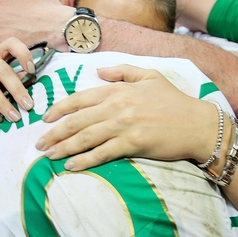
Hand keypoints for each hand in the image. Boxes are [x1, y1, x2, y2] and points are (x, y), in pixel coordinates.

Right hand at [0, 38, 35, 122]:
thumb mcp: (0, 85)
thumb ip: (13, 81)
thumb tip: (30, 82)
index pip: (11, 43)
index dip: (23, 54)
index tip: (32, 71)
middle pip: (1, 69)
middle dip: (17, 89)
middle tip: (28, 106)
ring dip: (3, 103)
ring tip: (14, 116)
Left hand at [37, 65, 217, 170]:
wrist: (197, 124)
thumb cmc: (175, 101)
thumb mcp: (150, 76)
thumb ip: (122, 71)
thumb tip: (99, 70)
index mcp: (118, 90)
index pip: (80, 98)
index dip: (59, 109)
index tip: (45, 119)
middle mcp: (117, 106)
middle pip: (76, 121)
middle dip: (54, 133)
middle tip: (40, 143)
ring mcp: (123, 126)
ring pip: (85, 138)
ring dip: (63, 148)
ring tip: (49, 156)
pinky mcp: (132, 144)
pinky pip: (102, 153)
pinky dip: (84, 160)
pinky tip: (71, 166)